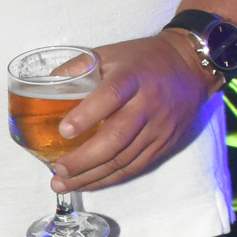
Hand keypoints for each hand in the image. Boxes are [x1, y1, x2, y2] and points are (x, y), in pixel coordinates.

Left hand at [49, 32, 217, 191]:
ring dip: (91, 175)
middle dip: (84, 158)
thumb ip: (78, 67)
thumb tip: (45, 83)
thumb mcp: (110, 53)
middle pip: (117, 137)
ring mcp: (159, 127)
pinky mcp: (165, 143)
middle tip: (58, 169)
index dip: (86, 115)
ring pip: (124, 158)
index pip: (110, 96)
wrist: (191, 68)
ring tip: (63, 183)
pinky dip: (109, 178)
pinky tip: (87, 183)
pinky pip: (135, 167)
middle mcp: (148, 104)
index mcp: (133, 77)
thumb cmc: (143, 59)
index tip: (63, 131)